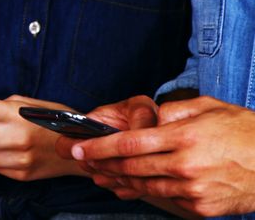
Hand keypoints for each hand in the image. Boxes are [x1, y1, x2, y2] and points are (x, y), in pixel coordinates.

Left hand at [71, 96, 254, 216]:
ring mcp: (193, 189)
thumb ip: (175, 111)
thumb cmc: (246, 133)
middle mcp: (185, 164)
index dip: (99, 147)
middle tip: (83, 162)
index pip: (129, 143)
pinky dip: (149, 192)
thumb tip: (151, 117)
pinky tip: (136, 186)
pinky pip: (167, 199)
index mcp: (184, 136)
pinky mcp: (202, 207)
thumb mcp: (211, 108)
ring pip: (145, 186)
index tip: (78, 148)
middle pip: (131, 167)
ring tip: (104, 174)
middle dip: (102, 165)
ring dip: (121, 180)